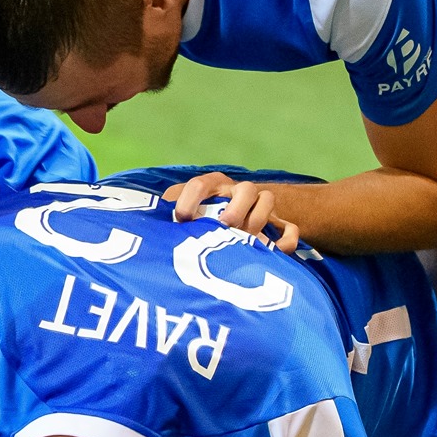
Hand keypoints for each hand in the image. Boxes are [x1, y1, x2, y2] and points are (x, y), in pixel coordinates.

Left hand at [164, 172, 300, 253]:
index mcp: (210, 185)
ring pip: (268, 200)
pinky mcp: (275, 225)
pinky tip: (275, 252)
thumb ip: (164, 215)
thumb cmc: (195, 217)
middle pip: (245, 188)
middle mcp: (236, 191)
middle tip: (224, 227)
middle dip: (235, 209)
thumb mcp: (178, 211)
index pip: (201, 184)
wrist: (227, 216)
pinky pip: (290, 228)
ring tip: (245, 240)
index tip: (182, 220)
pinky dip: (286, 239)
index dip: (191, 201)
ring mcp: (258, 206)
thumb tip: (147, 228)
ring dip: (258, 219)